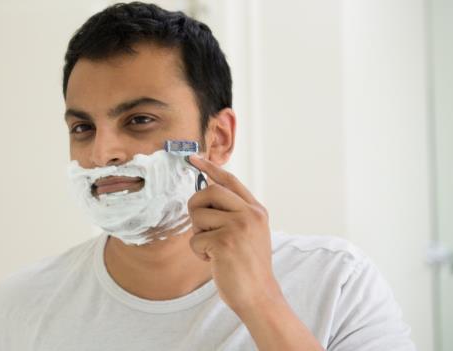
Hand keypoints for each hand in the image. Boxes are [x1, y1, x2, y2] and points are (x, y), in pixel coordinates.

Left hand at [186, 154, 282, 314]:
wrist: (259, 296)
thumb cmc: (247, 265)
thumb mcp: (249, 232)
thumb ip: (233, 212)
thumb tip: (205, 189)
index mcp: (256, 209)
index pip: (230, 181)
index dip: (209, 167)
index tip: (193, 158)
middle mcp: (250, 214)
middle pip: (208, 192)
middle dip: (196, 207)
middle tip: (201, 226)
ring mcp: (239, 227)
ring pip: (198, 216)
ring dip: (199, 235)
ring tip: (214, 249)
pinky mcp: (225, 242)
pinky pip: (195, 240)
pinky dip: (199, 253)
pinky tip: (214, 260)